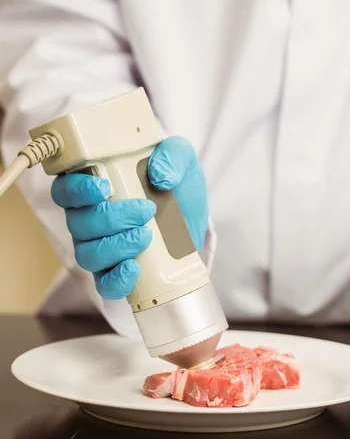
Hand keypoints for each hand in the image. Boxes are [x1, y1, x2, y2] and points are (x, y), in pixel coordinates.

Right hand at [51, 136, 208, 298]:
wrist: (195, 218)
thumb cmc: (176, 182)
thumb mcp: (180, 159)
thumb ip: (172, 155)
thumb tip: (160, 174)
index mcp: (93, 186)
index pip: (65, 189)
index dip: (77, 190)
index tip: (105, 188)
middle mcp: (88, 218)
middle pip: (79, 223)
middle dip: (111, 219)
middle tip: (145, 210)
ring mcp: (100, 247)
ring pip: (88, 254)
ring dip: (116, 246)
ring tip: (146, 236)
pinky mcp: (116, 271)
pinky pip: (104, 283)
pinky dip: (117, 279)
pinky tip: (134, 268)